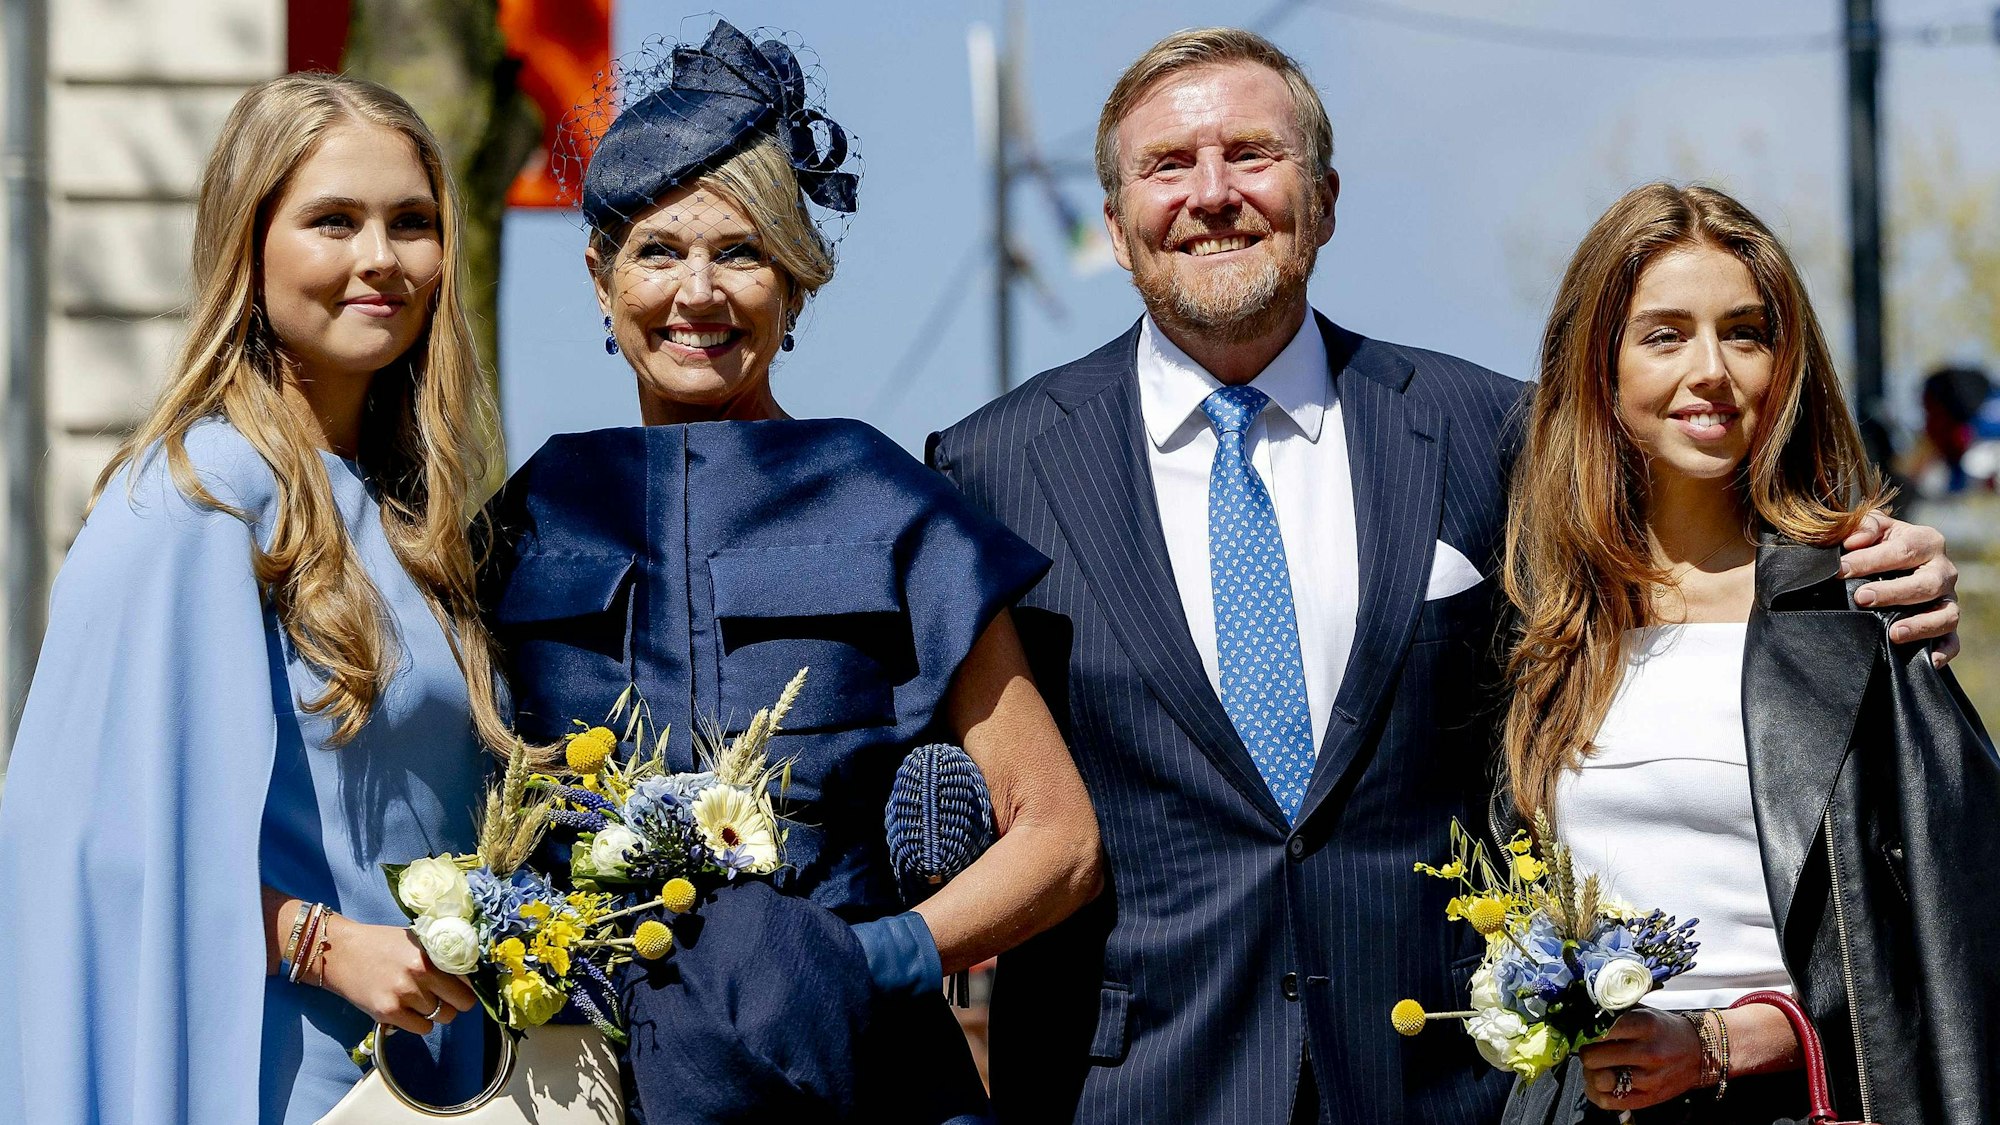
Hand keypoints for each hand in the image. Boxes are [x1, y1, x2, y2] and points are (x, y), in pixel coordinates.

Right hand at [313, 914, 478, 1034]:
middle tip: (443, 999)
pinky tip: (408, 1011)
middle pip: (461, 1004)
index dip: (468, 986)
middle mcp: (421, 974)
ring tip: (418, 1000)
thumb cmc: (382, 944)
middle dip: (456, 1003)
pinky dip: (419, 1024)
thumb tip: (470, 975)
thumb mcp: (417, 942)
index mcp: (431, 954)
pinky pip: (422, 1029)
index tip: (462, 988)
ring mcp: (404, 994)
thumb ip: (440, 957)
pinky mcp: (387, 1012)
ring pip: (441, 1018)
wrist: (341, 952)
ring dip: (435, 1013)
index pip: (469, 980)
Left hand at [1578, 1008, 1704, 1111]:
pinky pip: (1608, 1102)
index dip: (1585, 1032)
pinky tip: (1599, 1083)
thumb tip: (1582, 1014)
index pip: (1599, 1030)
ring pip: (1598, 1080)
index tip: (1583, 1032)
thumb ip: (1614, 1012)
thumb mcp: (1643, 1011)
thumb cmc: (1665, 1030)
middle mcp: (1647, 1052)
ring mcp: (1648, 1079)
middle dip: (1586, 1052)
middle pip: (1593, 1057)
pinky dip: (1596, 1093)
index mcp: (1644, 1025)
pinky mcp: (1648, 1099)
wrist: (1700, 1052)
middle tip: (1589, 1049)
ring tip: (1596, 1066)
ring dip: (1589, 1073)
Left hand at [1841, 512, 1959, 664]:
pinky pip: (1953, 641)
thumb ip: (1865, 527)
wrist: (1895, 563)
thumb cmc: (1880, 544)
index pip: (1903, 551)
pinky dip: (1944, 651)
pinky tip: (1928, 660)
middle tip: (1861, 598)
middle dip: (1893, 593)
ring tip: (1893, 633)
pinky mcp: (1947, 624)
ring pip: (1946, 615)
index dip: (1870, 560)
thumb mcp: (1874, 528)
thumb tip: (1853, 542)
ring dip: (1921, 626)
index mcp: (1927, 541)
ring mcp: (1948, 599)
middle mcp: (1943, 571)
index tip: (1840, 570)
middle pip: (1926, 584)